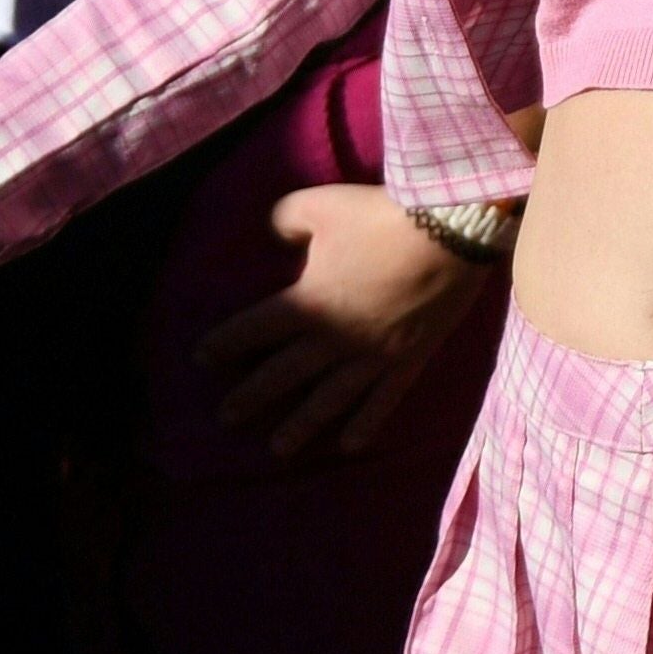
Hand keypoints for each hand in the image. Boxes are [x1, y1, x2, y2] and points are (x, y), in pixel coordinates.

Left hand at [195, 183, 486, 460]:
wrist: (451, 230)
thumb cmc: (381, 217)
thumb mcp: (321, 205)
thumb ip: (287, 220)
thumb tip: (275, 236)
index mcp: (307, 304)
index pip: (252, 330)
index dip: (224, 344)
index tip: (201, 359)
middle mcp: (332, 340)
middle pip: (283, 374)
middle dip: (251, 397)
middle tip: (227, 418)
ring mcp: (370, 356)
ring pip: (327, 400)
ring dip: (300, 426)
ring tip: (278, 448)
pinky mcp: (406, 360)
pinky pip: (382, 401)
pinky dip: (365, 425)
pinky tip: (349, 445)